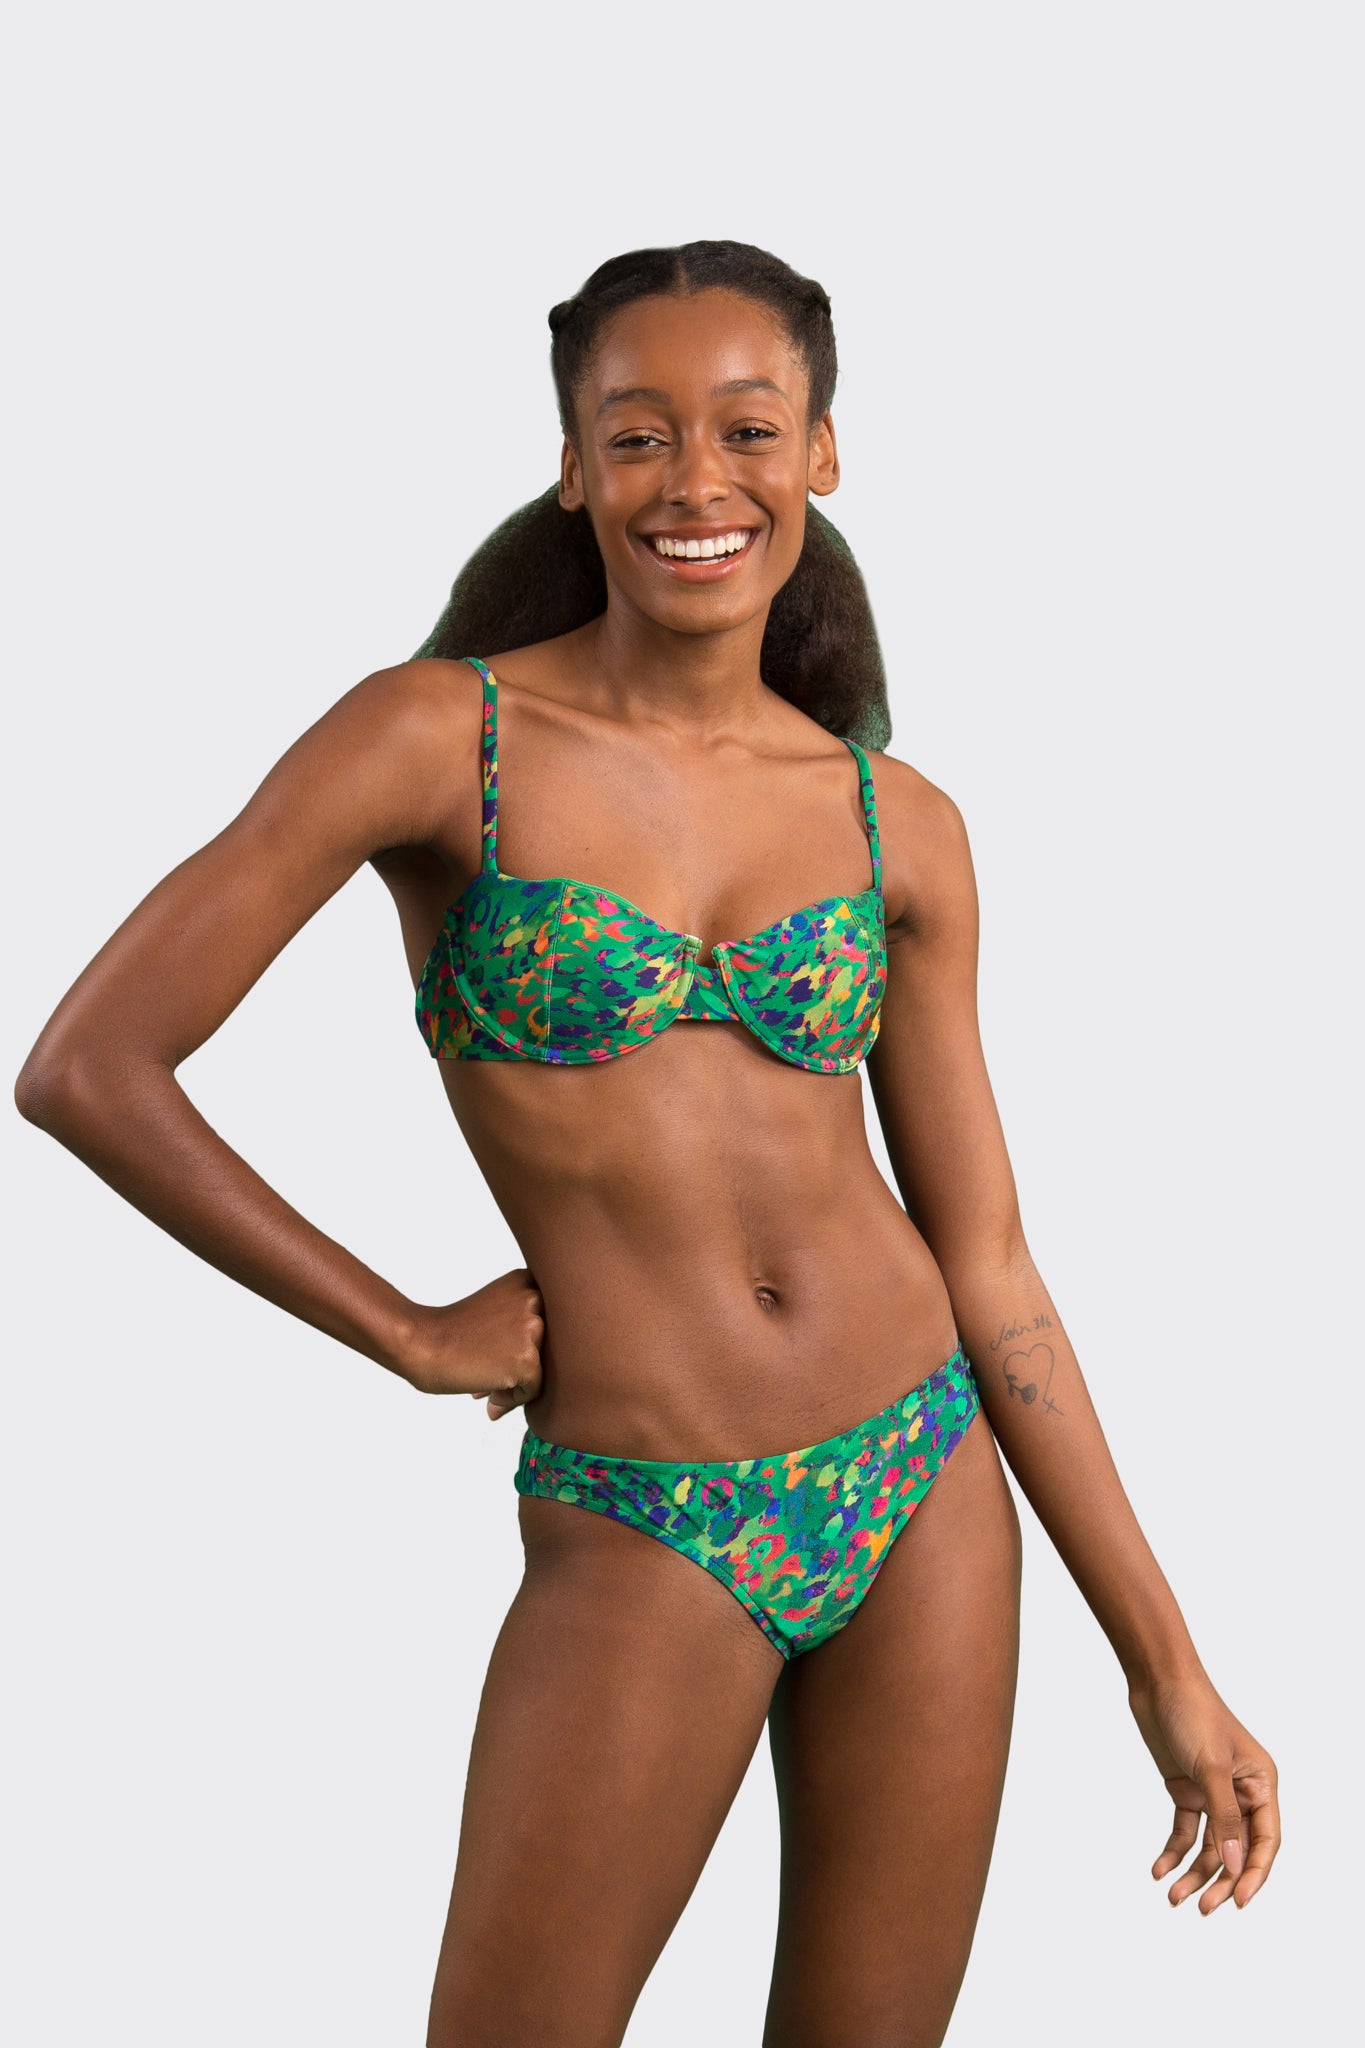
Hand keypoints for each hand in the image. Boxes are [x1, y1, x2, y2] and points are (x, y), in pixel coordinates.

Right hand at [396, 1267, 544, 1418]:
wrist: (421, 1344)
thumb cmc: (451, 1333)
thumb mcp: (495, 1311)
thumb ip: (523, 1326)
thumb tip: (539, 1363)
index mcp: (527, 1282)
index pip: (550, 1323)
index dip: (527, 1343)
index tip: (500, 1349)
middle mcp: (535, 1299)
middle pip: (549, 1347)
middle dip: (522, 1365)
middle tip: (490, 1372)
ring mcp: (533, 1328)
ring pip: (544, 1370)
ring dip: (517, 1384)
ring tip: (486, 1386)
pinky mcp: (528, 1359)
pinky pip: (534, 1390)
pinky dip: (512, 1399)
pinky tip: (486, 1395)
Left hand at [1128, 1671, 1279, 1912]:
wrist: (1158, 1680)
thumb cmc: (1193, 1712)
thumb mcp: (1211, 1767)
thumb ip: (1224, 1817)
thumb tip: (1233, 1864)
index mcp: (1261, 1784)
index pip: (1265, 1841)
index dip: (1253, 1874)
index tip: (1238, 1903)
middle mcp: (1241, 1792)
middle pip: (1236, 1850)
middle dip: (1220, 1881)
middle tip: (1202, 1909)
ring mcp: (1213, 1793)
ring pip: (1209, 1846)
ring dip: (1194, 1873)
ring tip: (1172, 1896)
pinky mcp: (1186, 1789)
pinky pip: (1184, 1830)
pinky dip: (1173, 1851)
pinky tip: (1158, 1869)